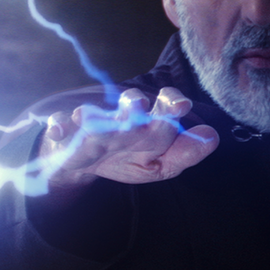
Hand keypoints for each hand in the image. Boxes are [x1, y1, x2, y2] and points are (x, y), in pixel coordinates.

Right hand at [38, 87, 218, 189]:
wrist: (78, 159)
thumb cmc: (124, 157)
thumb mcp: (157, 164)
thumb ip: (184, 153)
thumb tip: (212, 137)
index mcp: (147, 123)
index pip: (164, 106)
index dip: (172, 105)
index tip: (182, 106)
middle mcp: (120, 118)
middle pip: (130, 107)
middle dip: (136, 107)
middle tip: (141, 107)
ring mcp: (89, 124)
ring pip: (93, 115)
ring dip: (93, 116)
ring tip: (91, 117)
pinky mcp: (63, 132)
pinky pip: (58, 127)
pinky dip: (58, 127)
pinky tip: (60, 130)